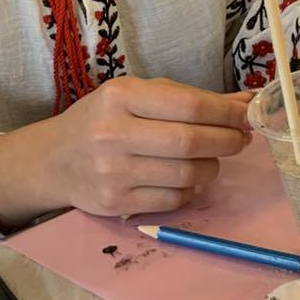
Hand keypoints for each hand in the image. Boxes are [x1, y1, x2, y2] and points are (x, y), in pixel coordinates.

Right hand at [0, 77, 252, 228]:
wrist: (53, 161)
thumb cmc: (102, 121)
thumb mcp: (135, 97)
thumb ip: (186, 99)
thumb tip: (245, 103)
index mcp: (120, 97)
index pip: (188, 105)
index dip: (226, 112)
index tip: (246, 116)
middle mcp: (114, 133)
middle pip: (191, 142)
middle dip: (228, 141)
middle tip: (240, 140)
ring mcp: (114, 172)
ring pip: (187, 175)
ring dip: (211, 167)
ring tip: (209, 159)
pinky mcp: (116, 203)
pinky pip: (173, 199)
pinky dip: (190, 190)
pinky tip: (185, 180)